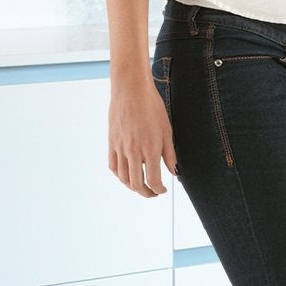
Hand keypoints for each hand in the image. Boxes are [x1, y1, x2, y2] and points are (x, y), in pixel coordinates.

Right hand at [109, 79, 176, 197]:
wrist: (130, 91)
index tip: (163, 190)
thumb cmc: (152, 108)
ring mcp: (120, 148)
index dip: (158, 189)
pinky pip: (113, 166)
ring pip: (123, 177)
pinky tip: (127, 175)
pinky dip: (119, 175)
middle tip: (153, 193)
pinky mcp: (111, 143)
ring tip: (141, 186)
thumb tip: (174, 171)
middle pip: (136, 183)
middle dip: (146, 193)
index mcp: (150, 149)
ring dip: (132, 186)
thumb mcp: (167, 130)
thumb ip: (170, 154)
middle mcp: (133, 151)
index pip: (153, 180)